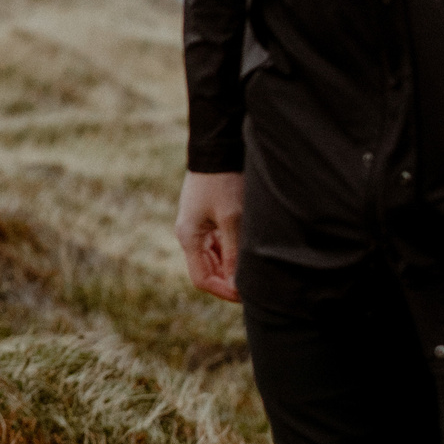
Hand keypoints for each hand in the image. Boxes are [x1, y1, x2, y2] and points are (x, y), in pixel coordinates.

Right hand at [174, 171, 244, 303]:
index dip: (224, 291)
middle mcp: (189, 235)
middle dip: (228, 281)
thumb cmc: (223, 182)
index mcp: (189, 238)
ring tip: (254, 268)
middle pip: (207, 271)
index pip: (202, 279)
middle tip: (255, 284)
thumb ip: (233, 253)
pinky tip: (248, 250)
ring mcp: (197, 227)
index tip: (247, 294)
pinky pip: (217, 245)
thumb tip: (237, 285)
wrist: (217, 148)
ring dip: (231, 267)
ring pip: (214, 259)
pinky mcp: (206, 218)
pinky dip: (231, 252)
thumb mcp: (231, 219)